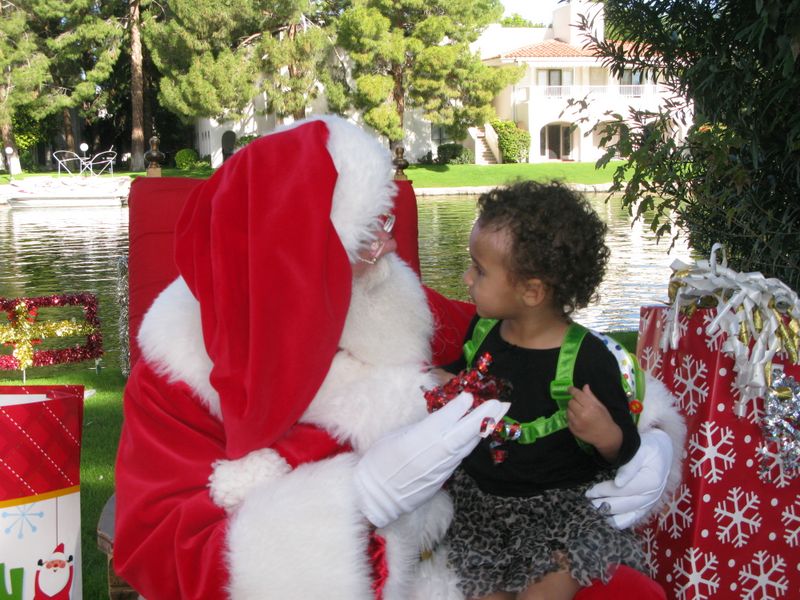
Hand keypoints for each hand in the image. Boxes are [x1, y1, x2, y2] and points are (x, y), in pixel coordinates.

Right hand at [354, 392, 509, 527]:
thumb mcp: (394, 437)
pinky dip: (471, 443)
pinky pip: (460, 457)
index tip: (470, 396)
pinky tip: (479, 433)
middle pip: (463, 434)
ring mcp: (440, 468)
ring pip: (466, 446)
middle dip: (483, 417)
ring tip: (499, 414)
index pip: (443, 422)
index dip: (458, 409)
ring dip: (483, 429)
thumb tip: (439, 419)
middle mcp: (433, 454)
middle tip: (501, 402)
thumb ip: (420, 428)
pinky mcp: (443, 478)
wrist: (375, 497)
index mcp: (416, 441)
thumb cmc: (378, 462)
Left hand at [566, 384, 616, 448]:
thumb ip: (591, 396)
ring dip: (572, 409)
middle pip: (571, 402)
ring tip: (579, 412)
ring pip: (567, 410)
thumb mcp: (600, 406)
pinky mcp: (573, 429)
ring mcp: (576, 423)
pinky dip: (571, 418)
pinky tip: (578, 419)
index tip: (570, 388)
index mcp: (590, 407)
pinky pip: (567, 419)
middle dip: (574, 401)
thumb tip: (584, 386)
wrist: (606, 436)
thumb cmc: (605, 419)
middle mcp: (582, 414)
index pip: (577, 395)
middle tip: (579, 403)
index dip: (572, 390)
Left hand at [585, 429, 672, 528]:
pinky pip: (632, 519)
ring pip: (628, 516)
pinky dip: (619, 521)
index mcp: (651, 481)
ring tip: (594, 512)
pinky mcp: (646, 508)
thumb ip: (629, 467)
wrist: (662, 454)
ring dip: (611, 516)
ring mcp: (650, 504)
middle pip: (625, 505)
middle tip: (588, 504)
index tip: (590, 492)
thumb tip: (618, 483)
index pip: (624, 490)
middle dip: (605, 505)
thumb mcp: (640, 451)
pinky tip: (606, 519)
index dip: (605, 491)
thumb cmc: (649, 449)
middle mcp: (653, 496)